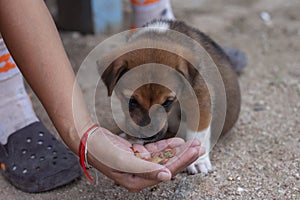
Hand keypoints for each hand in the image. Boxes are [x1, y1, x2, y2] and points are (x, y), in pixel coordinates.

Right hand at [86, 127, 203, 191]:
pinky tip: (177, 142)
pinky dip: (166, 146)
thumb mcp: (124, 161)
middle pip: (168, 165)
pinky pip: (155, 150)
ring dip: (177, 150)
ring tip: (192, 143)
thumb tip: (167, 176)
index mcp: (137, 181)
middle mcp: (140, 174)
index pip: (165, 171)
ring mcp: (139, 163)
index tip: (194, 151)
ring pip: (163, 157)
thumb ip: (146, 169)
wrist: (89, 140)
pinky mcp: (137, 153)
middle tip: (199, 146)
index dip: (182, 161)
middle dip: (184, 155)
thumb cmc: (103, 152)